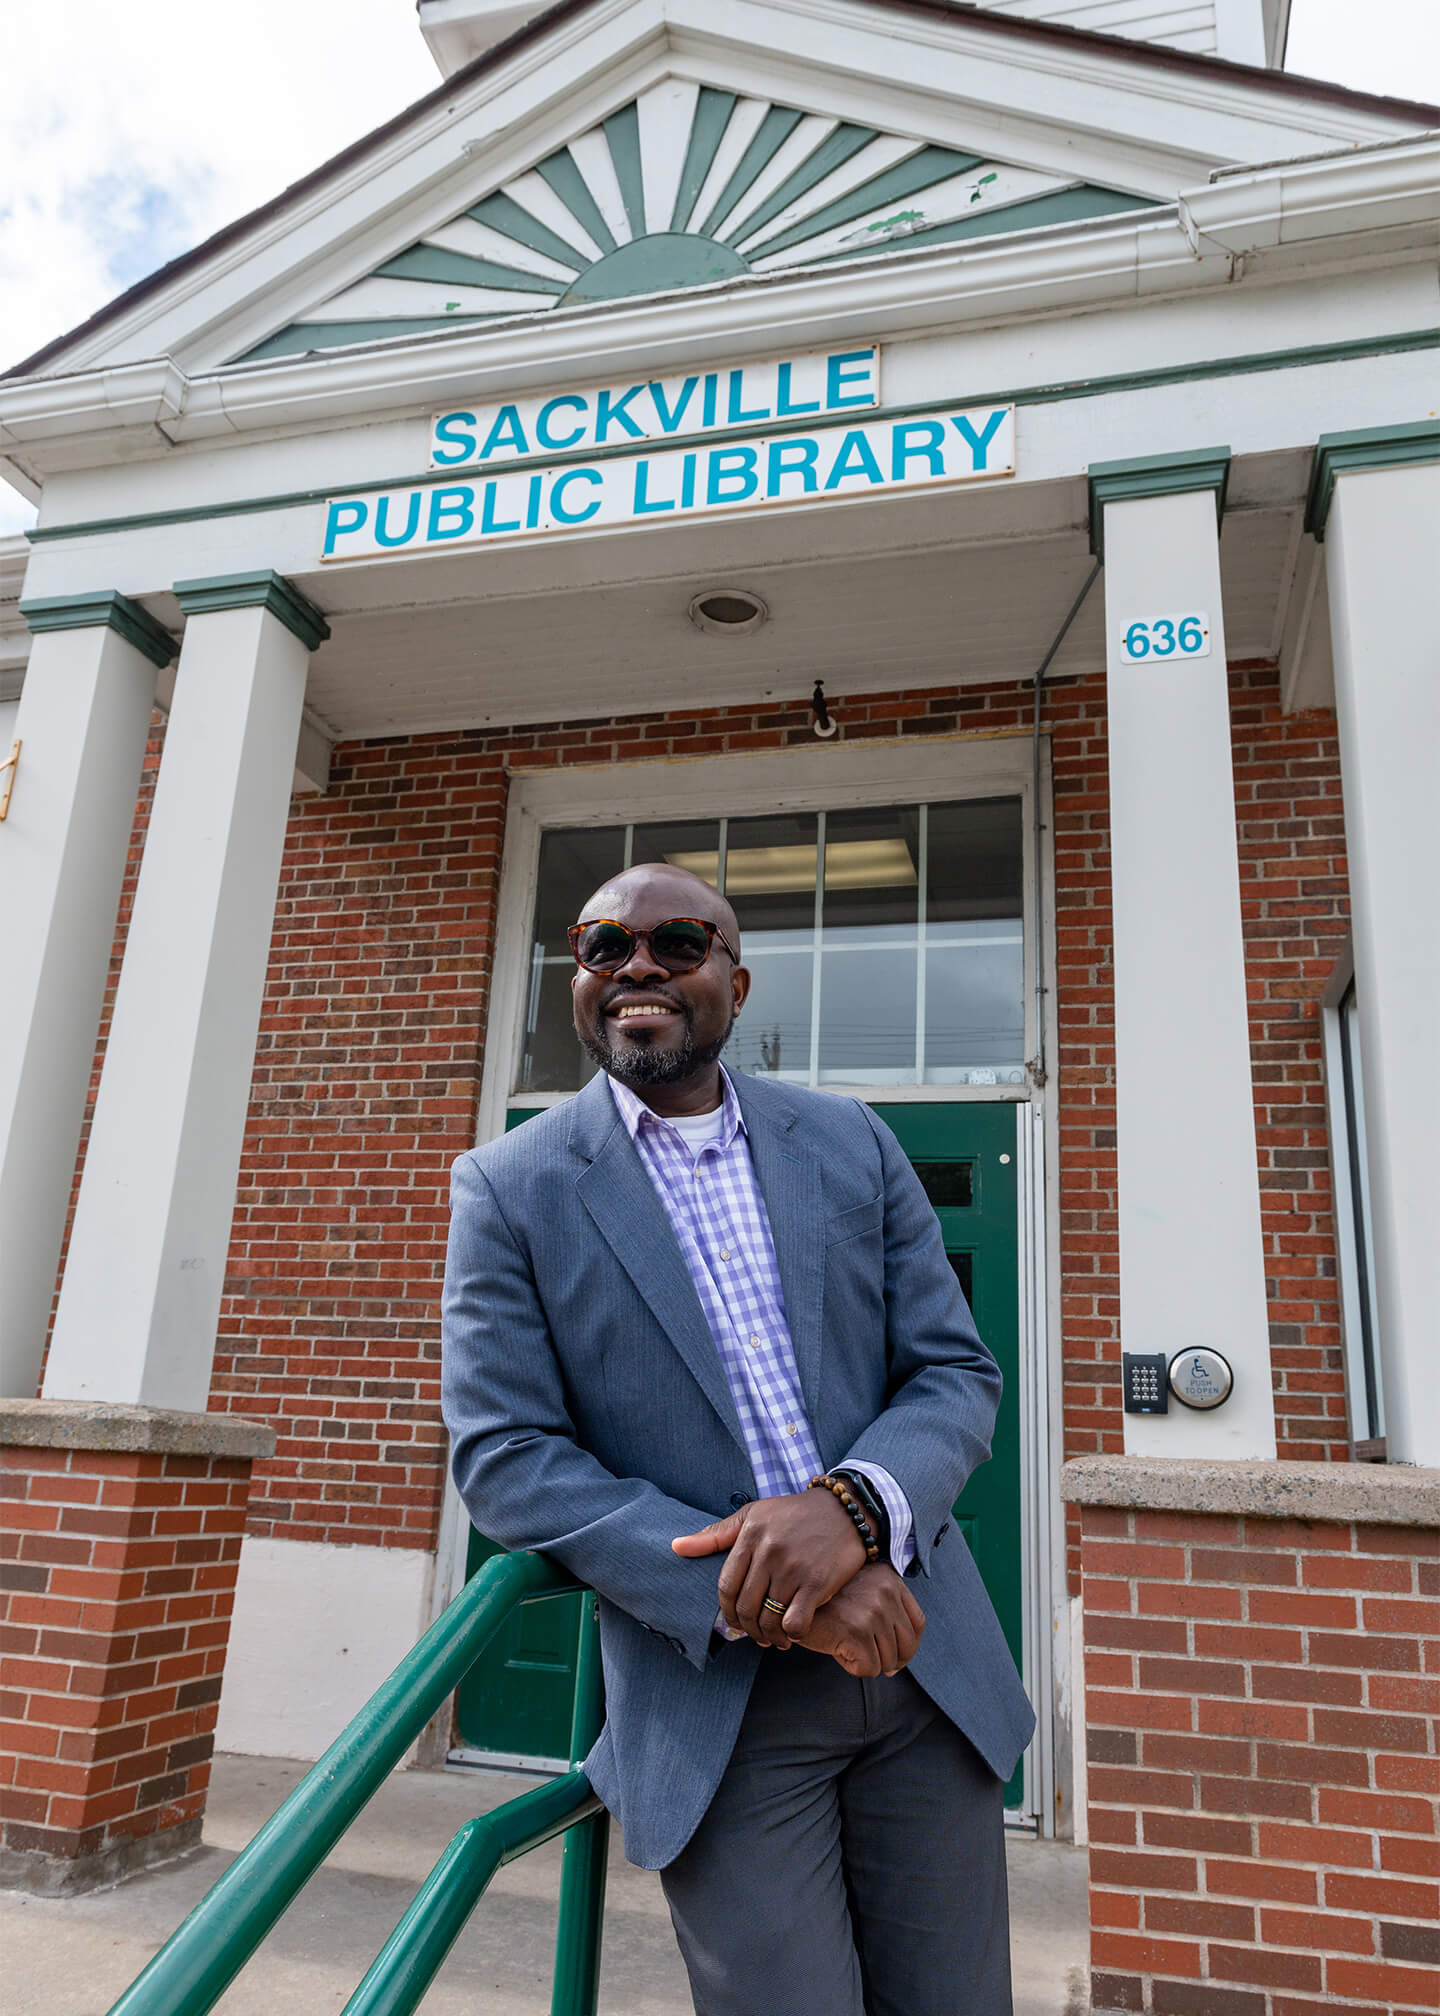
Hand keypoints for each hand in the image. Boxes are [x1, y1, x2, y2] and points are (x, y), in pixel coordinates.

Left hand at [672, 1489, 866, 1646]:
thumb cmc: (793, 1514)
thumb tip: (676, 1547)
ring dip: (767, 1637)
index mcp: (750, 1536)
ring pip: (768, 1619)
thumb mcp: (753, 1515)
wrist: (844, 1510)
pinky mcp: (817, 1583)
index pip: (726, 1586)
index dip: (726, 1611)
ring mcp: (793, 1568)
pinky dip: (790, 1635)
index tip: (734, 1621)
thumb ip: (715, 1535)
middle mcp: (769, 1552)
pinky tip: (792, 1633)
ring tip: (772, 1639)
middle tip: (754, 1634)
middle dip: (747, 1628)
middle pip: (745, 1607)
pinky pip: (794, 1623)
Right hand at [790, 1564, 925, 1677]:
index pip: (917, 1623)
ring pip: (888, 1662)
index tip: (890, 1655)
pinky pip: (869, 1669)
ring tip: (843, 1645)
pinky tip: (836, 1650)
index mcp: (890, 1580)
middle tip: (862, 1655)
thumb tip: (897, 1667)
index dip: (907, 1646)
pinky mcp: (857, 1630)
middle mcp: (886, 1591)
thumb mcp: (860, 1597)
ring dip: (866, 1662)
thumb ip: (885, 1617)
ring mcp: (873, 1610)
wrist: (789, 1599)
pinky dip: (852, 1667)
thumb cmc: (824, 1603)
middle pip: (907, 1646)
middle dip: (888, 1660)